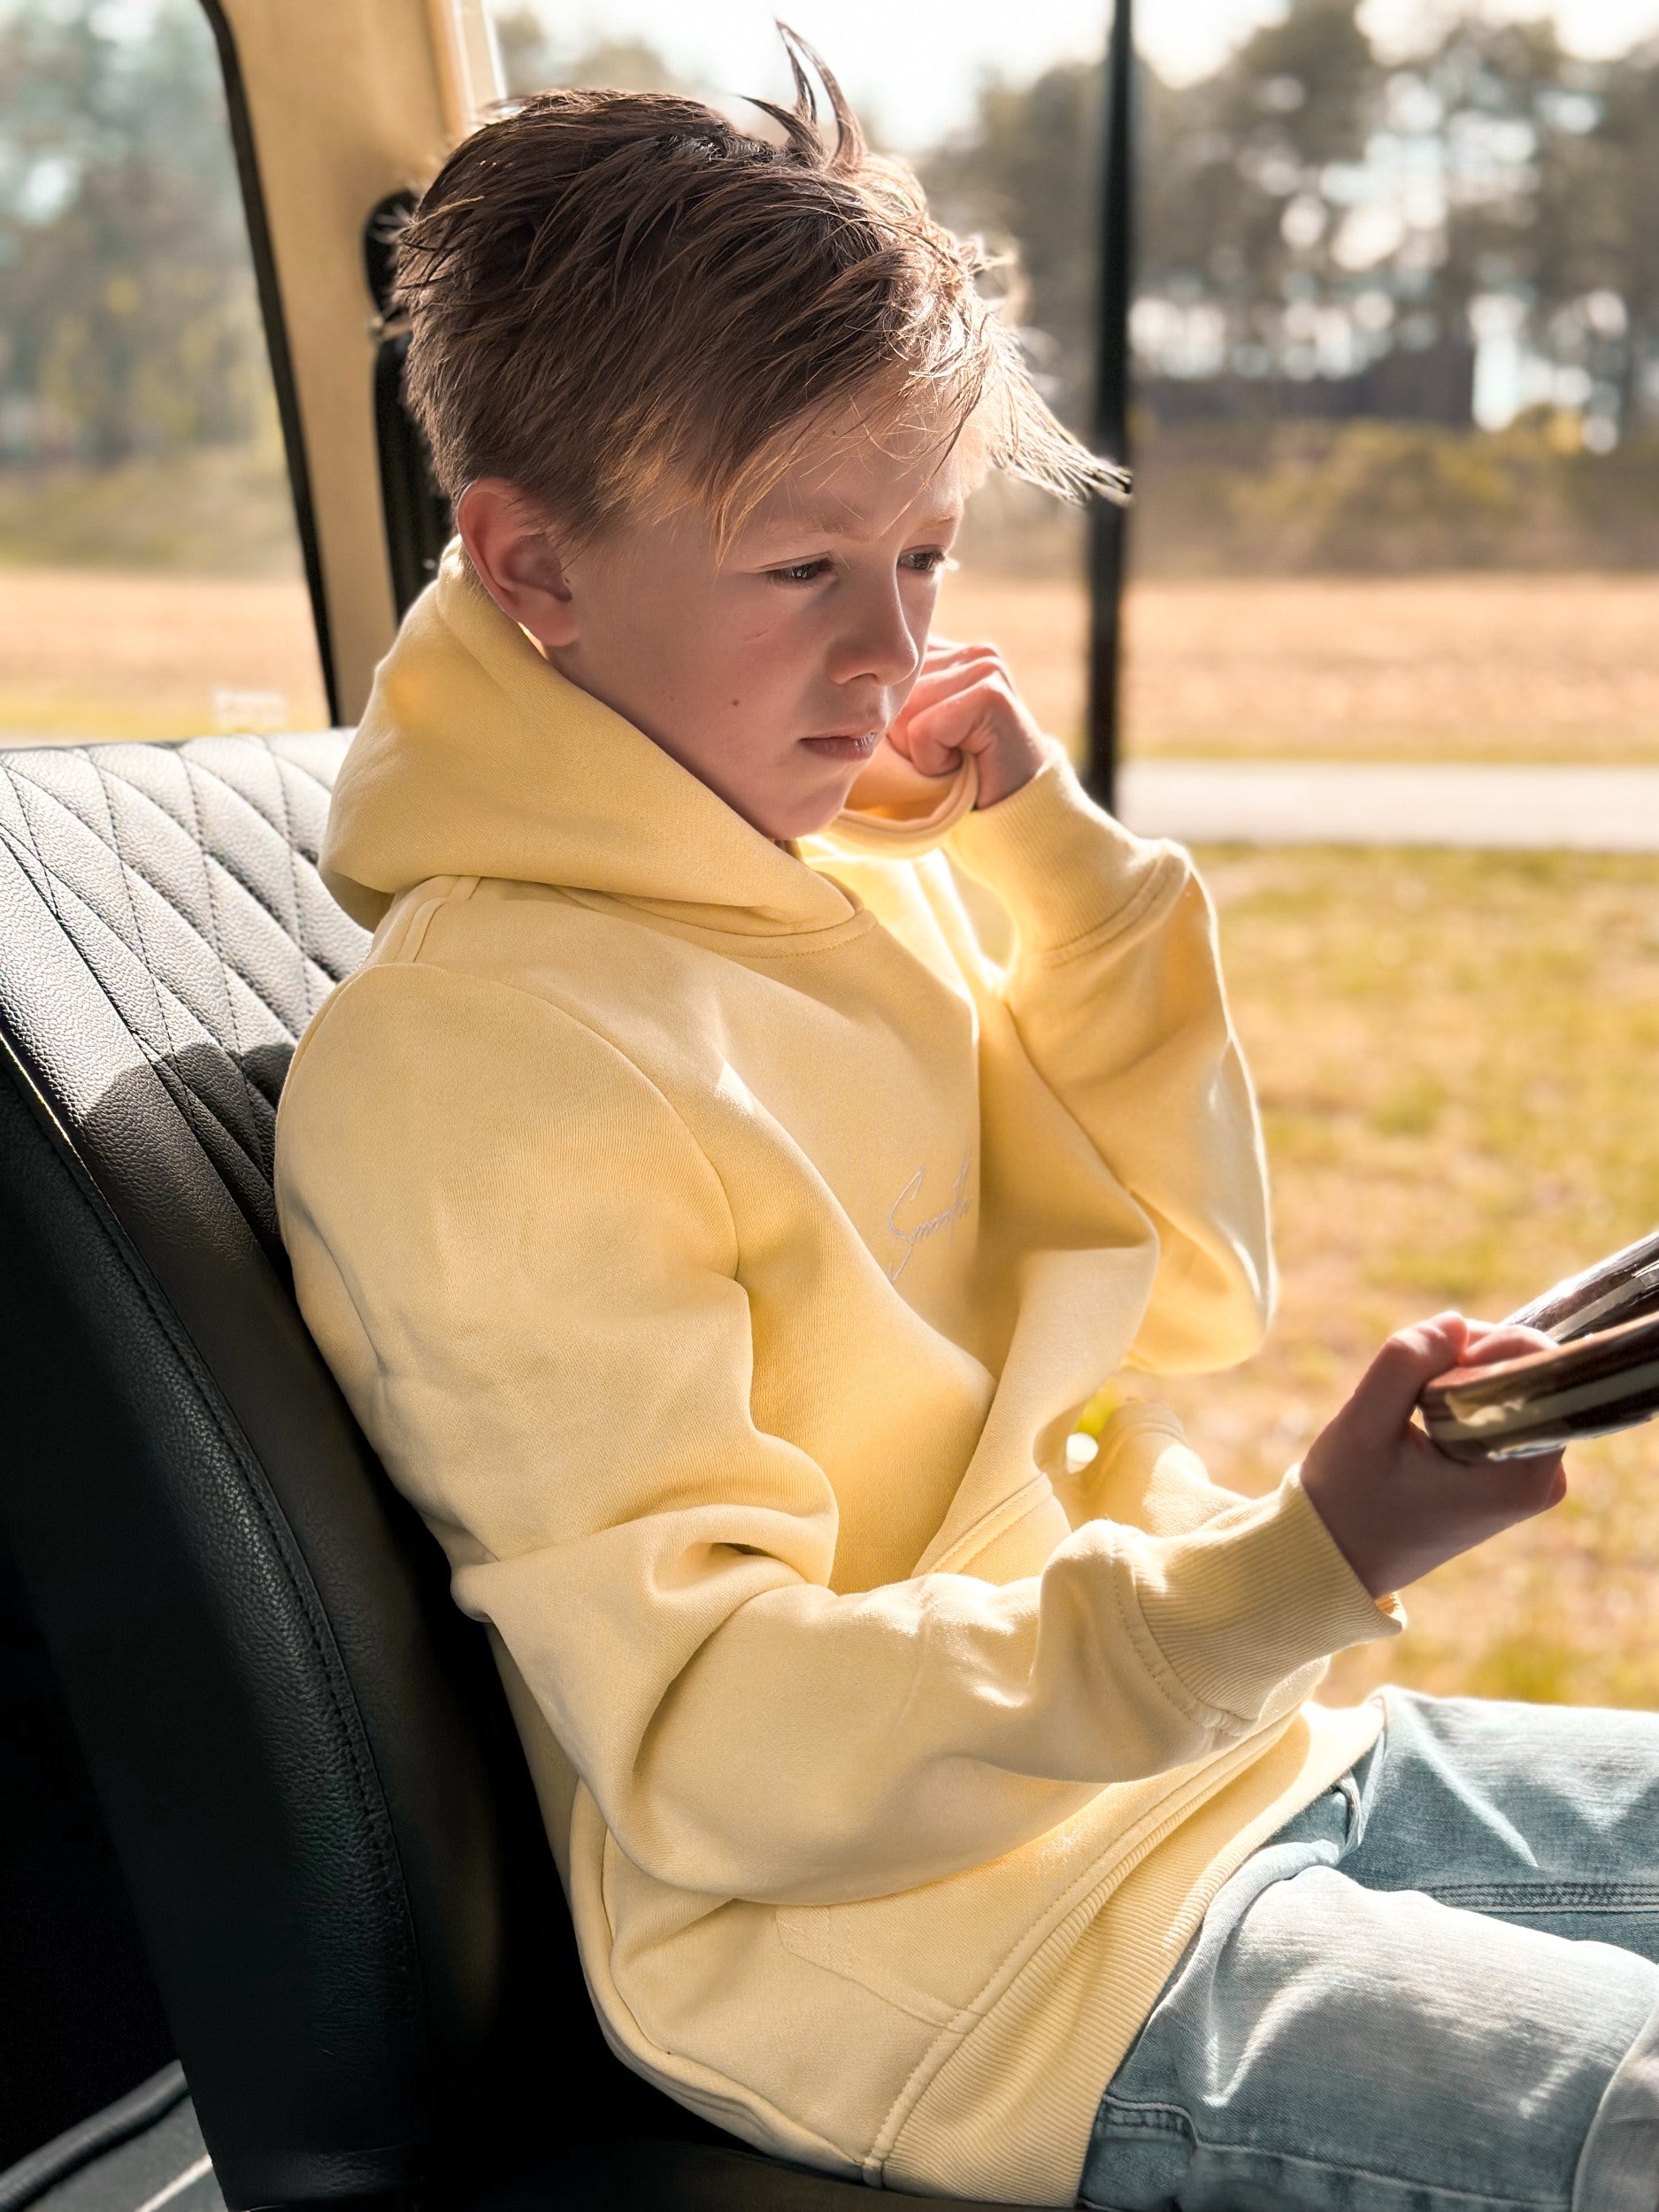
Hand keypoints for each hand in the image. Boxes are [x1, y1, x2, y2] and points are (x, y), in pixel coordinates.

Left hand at [885, 638, 1048, 810]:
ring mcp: (985, 667)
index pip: (884, 670)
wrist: (1010, 814)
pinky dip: (933, 761)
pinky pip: (925, 729)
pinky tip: (963, 764)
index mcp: (947, 653)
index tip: (923, 743)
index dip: (888, 717)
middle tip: (943, 755)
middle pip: (892, 693)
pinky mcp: (990, 695)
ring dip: (919, 752)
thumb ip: (889, 704)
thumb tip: (831, 692)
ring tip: (954, 759)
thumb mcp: (913, 732)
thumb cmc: (953, 778)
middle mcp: (968, 651)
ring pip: (906, 711)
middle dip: (904, 737)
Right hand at [1299, 1313, 1566, 1599]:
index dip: (1484, 1346)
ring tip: (1411, 1416)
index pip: (1537, 1367)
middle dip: (1466, 1362)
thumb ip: (1405, 1363)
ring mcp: (1532, 1475)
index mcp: (1521, 1475)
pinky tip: (1422, 1423)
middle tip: (1411, 1396)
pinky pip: (1500, 1404)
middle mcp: (1543, 1478)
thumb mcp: (1363, 1425)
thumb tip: (1455, 1322)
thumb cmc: (1349, 1500)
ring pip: (1509, 1383)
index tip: (1429, 1369)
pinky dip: (1460, 1396)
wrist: (1339, 1557)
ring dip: (1457, 1379)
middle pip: (1525, 1371)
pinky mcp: (1514, 1471)